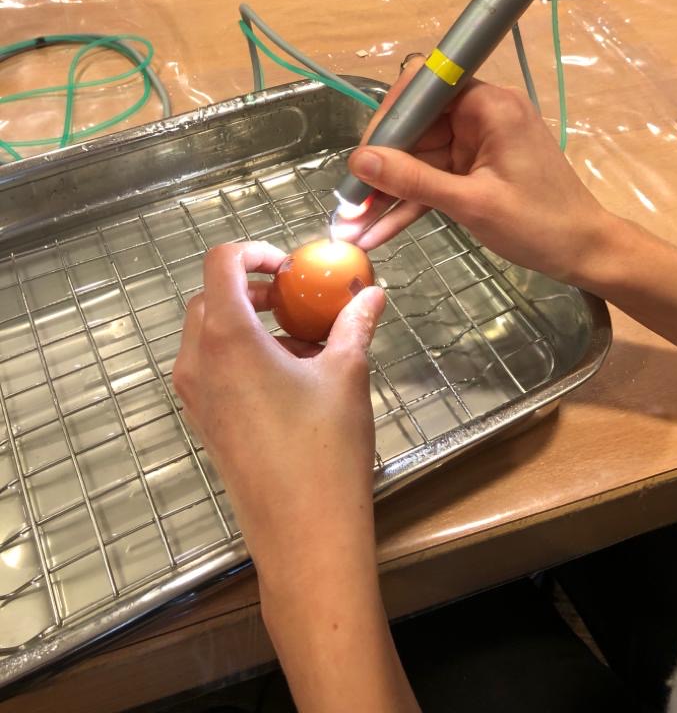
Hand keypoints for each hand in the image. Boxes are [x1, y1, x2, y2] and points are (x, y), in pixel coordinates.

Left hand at [172, 241, 385, 577]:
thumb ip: (354, 324)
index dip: (253, 252)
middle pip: (210, 297)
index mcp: (227, 337)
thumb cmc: (326, 448)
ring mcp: (194, 396)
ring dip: (248, 322)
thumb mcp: (346, 375)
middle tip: (297, 298)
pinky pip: (211, 367)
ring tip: (302, 340)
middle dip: (252, 288)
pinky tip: (289, 375)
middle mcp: (197, 361)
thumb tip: (372, 293)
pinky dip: (241, 353)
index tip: (289, 266)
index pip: (220, 263)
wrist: (303, 535)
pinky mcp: (202, 421)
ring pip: (208, 334)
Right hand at [340, 59, 615, 285]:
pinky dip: (412, 201)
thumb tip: (358, 161)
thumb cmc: (539, 224)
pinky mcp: (477, 168)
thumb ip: (413, 180)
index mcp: (489, 106)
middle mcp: (481, 115)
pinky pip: (435, 178)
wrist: (586, 252)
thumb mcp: (471, 203)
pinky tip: (379, 229)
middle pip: (416, 127)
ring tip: (353, 226)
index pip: (424, 86)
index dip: (389, 118)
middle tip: (350, 202)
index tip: (365, 156)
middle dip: (381, 166)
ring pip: (420, 158)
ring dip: (389, 192)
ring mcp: (478, 143)